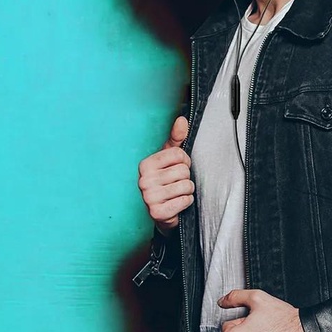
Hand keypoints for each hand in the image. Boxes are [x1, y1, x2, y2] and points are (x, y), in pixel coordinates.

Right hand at [138, 116, 192, 232]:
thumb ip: (176, 139)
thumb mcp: (169, 159)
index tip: (178, 169)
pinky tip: (177, 203)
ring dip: (187, 191)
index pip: (179, 154)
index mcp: (146, 164)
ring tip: (177, 193)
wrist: (162, 212)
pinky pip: (185, 201)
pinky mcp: (157, 212)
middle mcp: (144, 180)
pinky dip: (186, 202)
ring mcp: (149, 197)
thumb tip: (181, 119)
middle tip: (177, 183)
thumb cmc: (166, 181)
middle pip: (184, 171)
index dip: (185, 162)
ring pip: (187, 186)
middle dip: (187, 178)